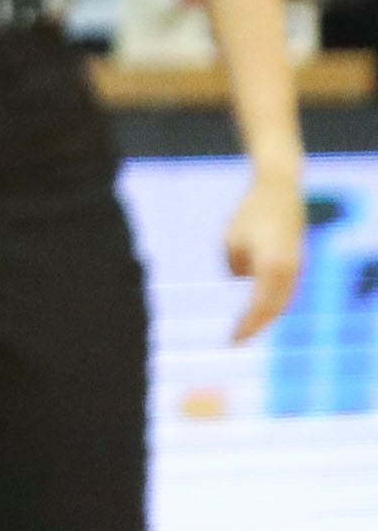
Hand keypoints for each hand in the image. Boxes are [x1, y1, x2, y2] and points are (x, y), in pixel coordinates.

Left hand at [226, 164, 304, 340]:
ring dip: (266, 317)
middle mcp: (289, 272)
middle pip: (274, 310)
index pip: (259, 308)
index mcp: (271, 269)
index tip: (232, 340)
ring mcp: (297, 267)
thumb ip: (235, 266)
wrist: (279, 190)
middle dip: (256, 326)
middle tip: (237, 340)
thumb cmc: (249, 213)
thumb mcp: (231, 241)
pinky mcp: (298, 261)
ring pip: (283, 301)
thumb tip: (241, 280)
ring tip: (247, 328)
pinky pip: (287, 290)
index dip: (247, 326)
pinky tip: (260, 308)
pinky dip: (274, 303)